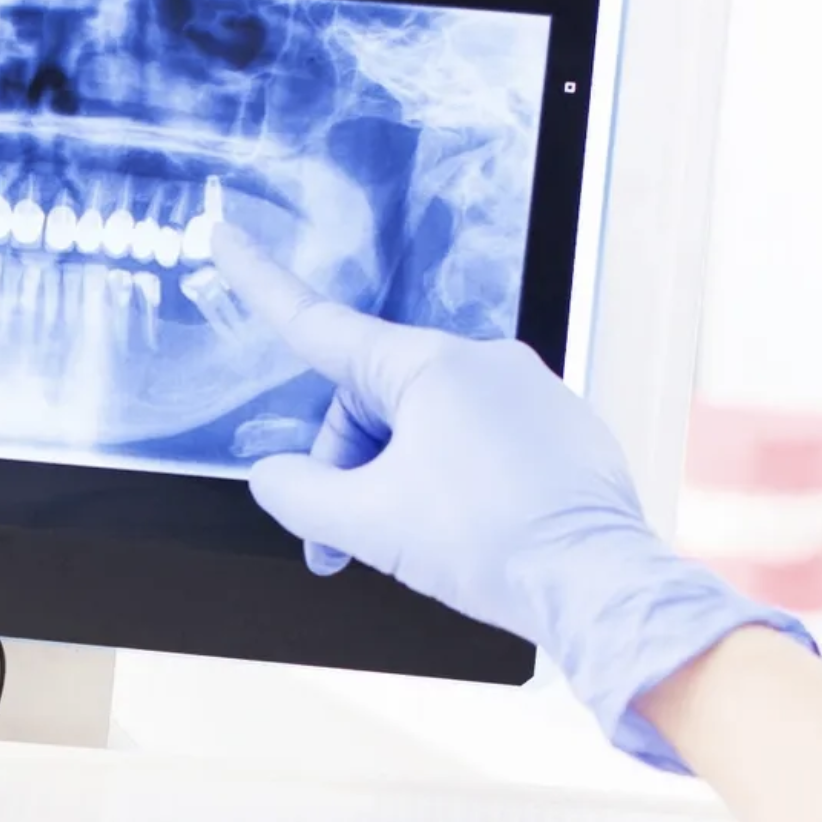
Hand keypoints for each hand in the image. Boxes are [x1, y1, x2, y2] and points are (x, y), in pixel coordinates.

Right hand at [213, 229, 813, 769]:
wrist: (596, 584)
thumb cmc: (495, 545)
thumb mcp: (367, 523)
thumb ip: (298, 493)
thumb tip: (275, 478)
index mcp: (430, 366)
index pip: (320, 324)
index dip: (260, 282)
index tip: (225, 237)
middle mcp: (486, 363)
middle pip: (374, 400)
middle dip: (348, 466)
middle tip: (343, 541)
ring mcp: (532, 394)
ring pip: (429, 427)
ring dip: (401, 482)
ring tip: (415, 547)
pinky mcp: (564, 432)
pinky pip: (483, 444)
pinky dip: (457, 486)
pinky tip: (469, 537)